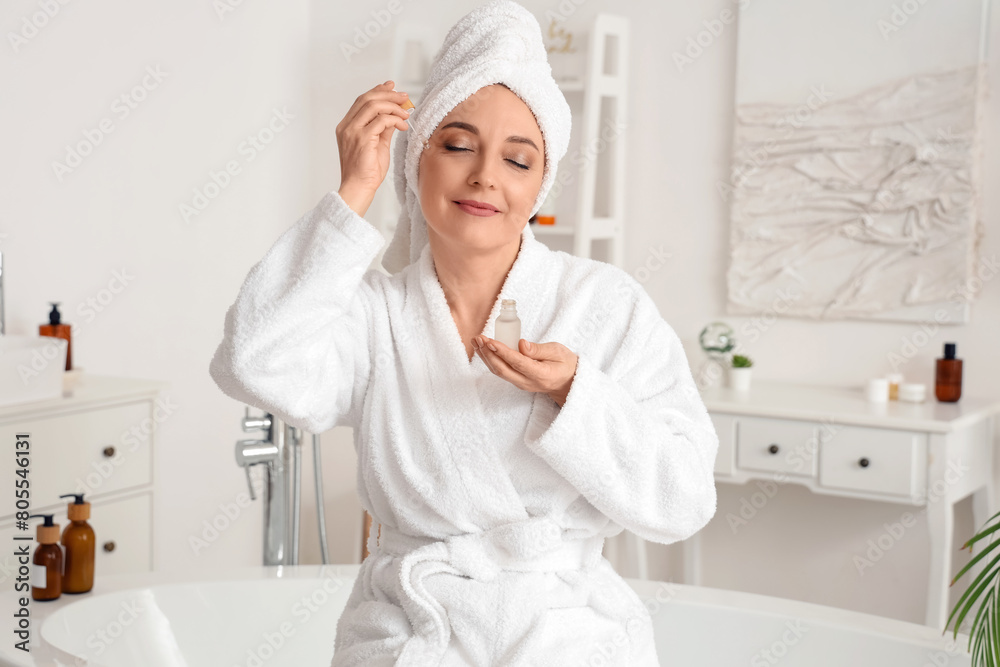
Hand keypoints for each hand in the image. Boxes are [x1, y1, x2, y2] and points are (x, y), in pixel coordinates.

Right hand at [336, 80, 411, 215]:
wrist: (359, 188)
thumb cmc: (367, 171)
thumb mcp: (378, 144)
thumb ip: (383, 129)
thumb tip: (394, 115)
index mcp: (347, 126)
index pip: (361, 101)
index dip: (377, 91)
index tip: (392, 86)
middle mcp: (347, 126)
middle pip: (367, 98)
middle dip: (388, 94)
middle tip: (404, 97)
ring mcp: (352, 131)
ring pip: (373, 106)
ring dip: (393, 106)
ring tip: (406, 112)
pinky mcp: (362, 139)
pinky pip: (381, 120)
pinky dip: (395, 119)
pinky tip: (403, 125)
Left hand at [473, 336, 578, 406]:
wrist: (568, 381)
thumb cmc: (565, 363)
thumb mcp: (558, 351)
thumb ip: (539, 349)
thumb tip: (521, 344)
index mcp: (541, 375)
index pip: (517, 363)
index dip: (502, 352)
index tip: (490, 341)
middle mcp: (528, 382)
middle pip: (503, 370)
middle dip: (488, 353)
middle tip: (478, 338)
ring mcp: (521, 384)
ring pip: (499, 372)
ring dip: (485, 356)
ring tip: (476, 341)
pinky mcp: (517, 381)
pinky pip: (501, 371)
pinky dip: (490, 360)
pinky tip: (483, 349)